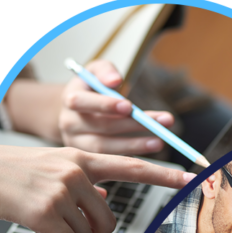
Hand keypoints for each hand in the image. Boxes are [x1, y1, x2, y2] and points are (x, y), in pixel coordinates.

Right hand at [0, 145, 193, 232]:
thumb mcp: (52, 169)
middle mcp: (76, 172)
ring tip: (44, 230)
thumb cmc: (13, 176)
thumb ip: (83, 182)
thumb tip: (101, 197)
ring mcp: (61, 191)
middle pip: (108, 222)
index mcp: (81, 159)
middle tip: (63, 232)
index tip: (191, 176)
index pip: (131, 167)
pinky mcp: (46, 212)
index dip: (163, 174)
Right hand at [59, 60, 175, 155]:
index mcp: (70, 100)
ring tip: (159, 142)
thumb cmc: (91, 89)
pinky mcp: (89, 159)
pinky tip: (149, 153)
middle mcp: (70, 123)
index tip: (130, 107)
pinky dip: (131, 157)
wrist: (77, 113)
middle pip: (103, 126)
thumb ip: (105, 70)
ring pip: (107, 148)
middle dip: (134, 125)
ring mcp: (78, 144)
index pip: (82, 102)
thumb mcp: (95, 72)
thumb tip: (115, 79)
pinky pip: (111, 162)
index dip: (106, 105)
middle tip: (161, 123)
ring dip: (136, 145)